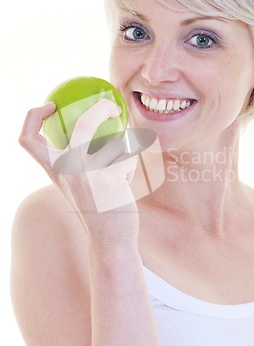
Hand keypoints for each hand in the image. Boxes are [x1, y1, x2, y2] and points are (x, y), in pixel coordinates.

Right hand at [19, 99, 138, 241]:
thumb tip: (89, 127)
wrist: (110, 240)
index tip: (51, 105)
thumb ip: (74, 161)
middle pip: (83, 125)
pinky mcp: (110, 178)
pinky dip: (131, 168)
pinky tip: (125, 185)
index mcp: (54, 170)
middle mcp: (66, 170)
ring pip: (117, 144)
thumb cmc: (96, 209)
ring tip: (119, 174)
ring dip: (123, 155)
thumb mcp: (76, 185)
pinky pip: (129, 158)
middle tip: (112, 106)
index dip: (33, 116)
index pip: (28, 140)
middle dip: (100, 109)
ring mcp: (88, 174)